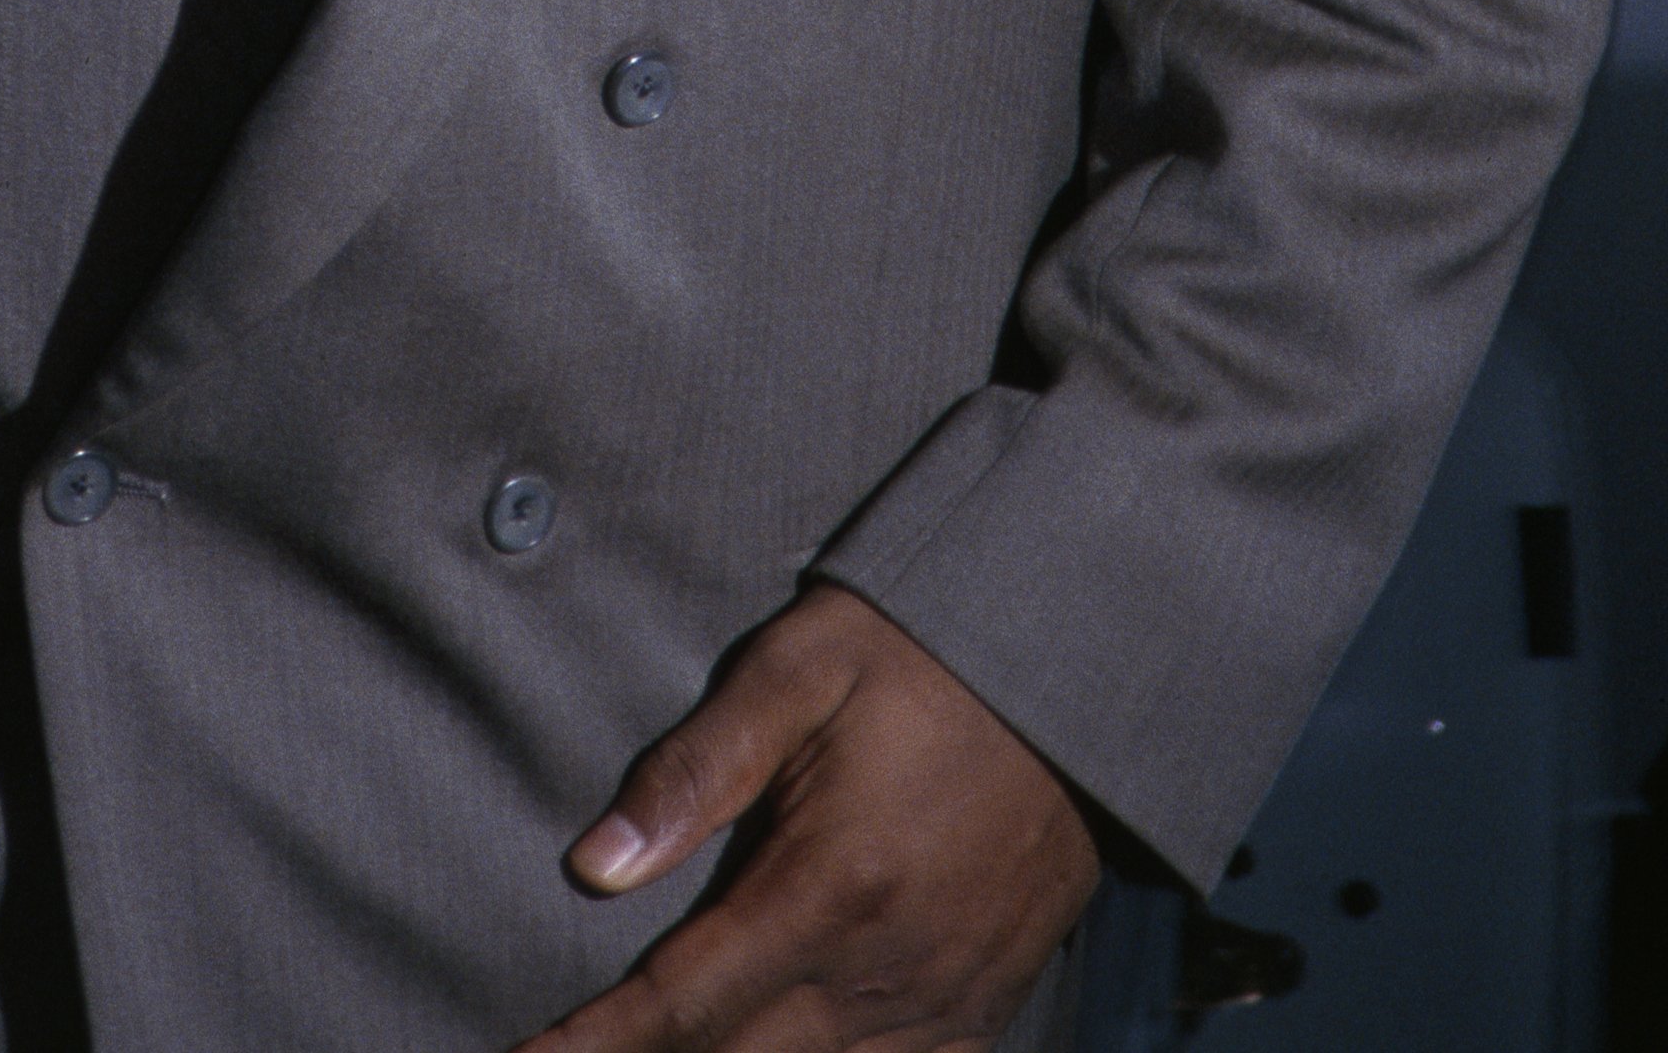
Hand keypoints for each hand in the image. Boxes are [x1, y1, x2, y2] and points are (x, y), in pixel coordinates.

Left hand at [516, 580, 1101, 1051]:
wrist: (1073, 672)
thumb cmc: (920, 654)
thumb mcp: (802, 667)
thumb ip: (698, 768)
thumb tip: (597, 862)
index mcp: (832, 884)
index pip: (682, 1002)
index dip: (594, 1046)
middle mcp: (887, 968)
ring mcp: (942, 1002)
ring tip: (662, 1051)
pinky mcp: (982, 1011)